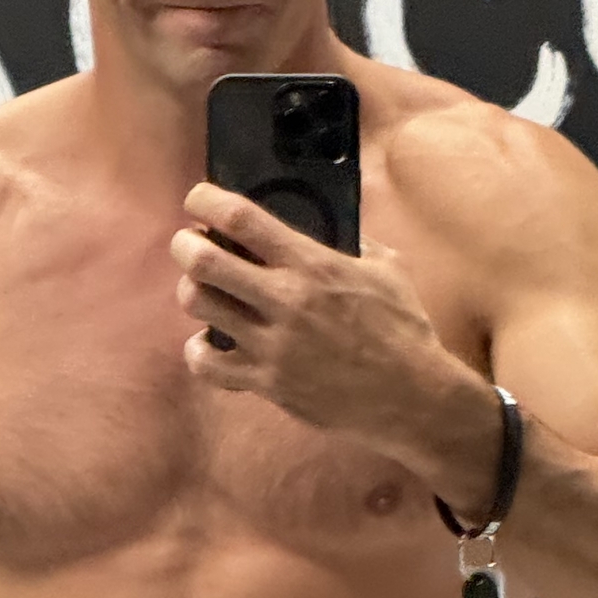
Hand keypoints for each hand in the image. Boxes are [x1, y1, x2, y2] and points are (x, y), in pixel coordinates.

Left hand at [172, 182, 497, 489]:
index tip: (197, 201)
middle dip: (185, 246)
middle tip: (189, 245)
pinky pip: (207, 364)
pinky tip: (210, 342)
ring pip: (200, 307)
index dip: (206, 202)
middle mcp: (286, 300)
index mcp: (313, 265)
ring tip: (203, 291)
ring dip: (192, 292)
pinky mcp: (268, 383)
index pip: (242, 219)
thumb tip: (335, 219)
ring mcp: (273, 345)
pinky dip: (199, 350)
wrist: (412, 396)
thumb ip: (355, 240)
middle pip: (204, 262)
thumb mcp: (388, 269)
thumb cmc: (403, 329)